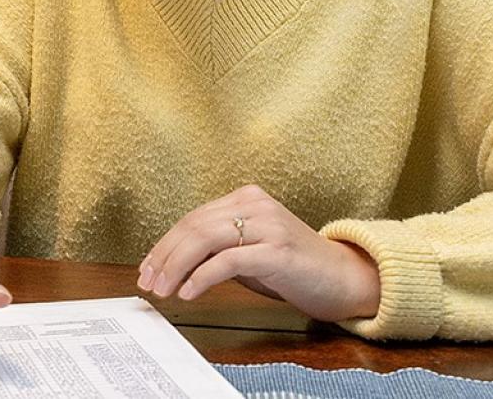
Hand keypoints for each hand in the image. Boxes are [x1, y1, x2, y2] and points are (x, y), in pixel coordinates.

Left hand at [138, 185, 379, 323]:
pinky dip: (201, 277)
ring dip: (176, 267)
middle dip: (164, 257)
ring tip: (164, 290)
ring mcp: (268, 225)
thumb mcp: (250, 251)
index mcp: (246, 199)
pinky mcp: (277, 251)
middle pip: (193, 226)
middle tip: (149, 282)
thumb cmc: (295, 267)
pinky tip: (189, 292)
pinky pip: (228, 261)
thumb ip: (218, 248)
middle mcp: (255, 205)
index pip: (193, 218)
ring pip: (205, 239)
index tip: (148, 267)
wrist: (344, 278)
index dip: (165, 244)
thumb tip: (175, 263)